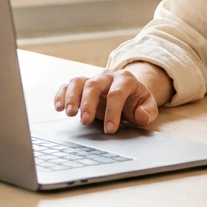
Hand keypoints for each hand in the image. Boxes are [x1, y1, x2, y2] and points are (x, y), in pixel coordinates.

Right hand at [53, 62, 170, 133]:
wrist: (128, 92)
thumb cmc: (136, 101)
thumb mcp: (148, 106)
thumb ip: (147, 112)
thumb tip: (141, 116)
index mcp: (125, 80)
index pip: (117, 93)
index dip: (113, 111)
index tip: (110, 130)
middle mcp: (107, 77)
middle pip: (94, 85)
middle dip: (88, 103)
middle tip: (85, 121)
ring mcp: (92, 79)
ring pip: (78, 82)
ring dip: (72, 97)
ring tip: (69, 114)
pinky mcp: (81, 86)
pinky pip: (68, 86)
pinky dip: (61, 95)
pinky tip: (58, 107)